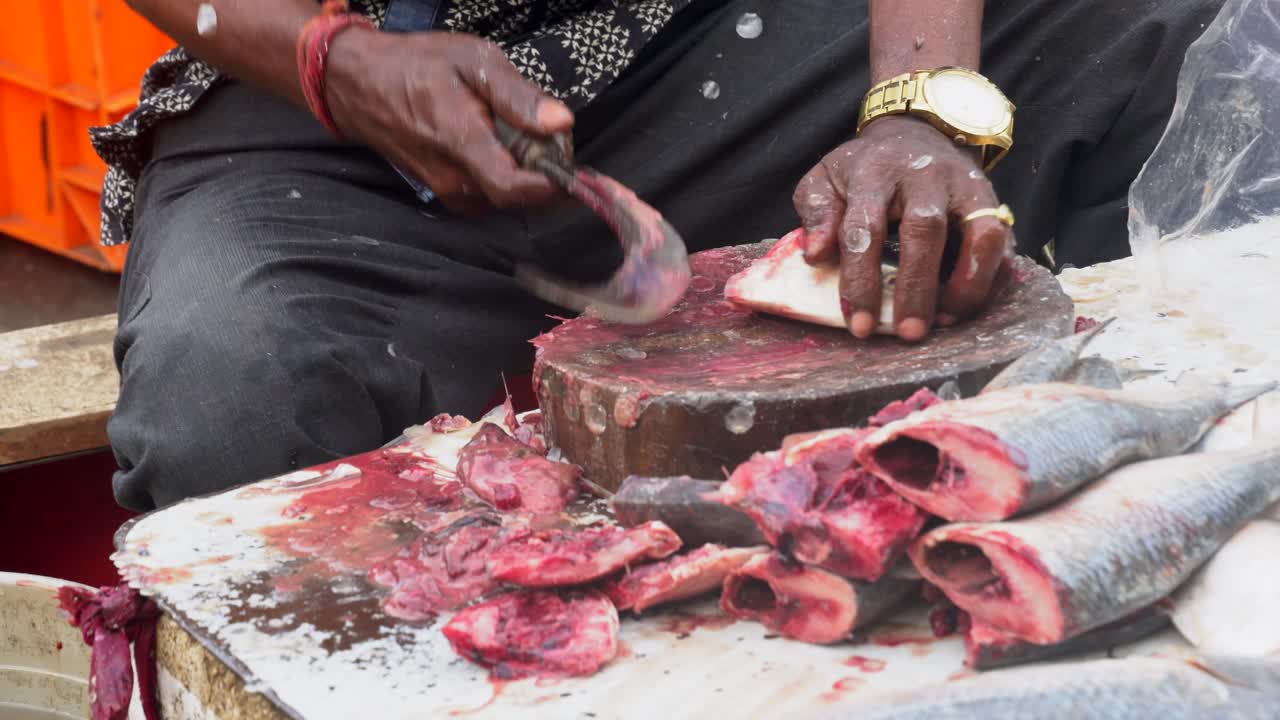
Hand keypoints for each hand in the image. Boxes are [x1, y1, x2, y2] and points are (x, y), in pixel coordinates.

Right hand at [325, 29, 573, 213]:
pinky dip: (509, 181)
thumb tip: (562, 122)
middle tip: (554, 143)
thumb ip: (518, 96)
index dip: (553, 187)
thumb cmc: (418, 66)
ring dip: (528, 180)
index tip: (577, 171)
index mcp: (461, 143)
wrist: (359, 84)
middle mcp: (453, 179)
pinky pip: (491, 199)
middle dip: (547, 178)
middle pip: (519, 199)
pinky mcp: (446, 195)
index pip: (515, 189)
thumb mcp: (473, 62)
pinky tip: (507, 151)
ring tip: (527, 141)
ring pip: (507, 202)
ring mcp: (447, 192)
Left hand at [793, 116, 1013, 341]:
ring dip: (968, 284)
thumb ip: (816, 214)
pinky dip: (991, 279)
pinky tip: (967, 306)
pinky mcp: (993, 203)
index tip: (858, 323)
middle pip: (925, 229)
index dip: (861, 278)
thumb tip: (815, 256)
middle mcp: (926, 177)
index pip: (865, 226)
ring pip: (981, 233)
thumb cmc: (865, 170)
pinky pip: (1004, 243)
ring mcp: (967, 187)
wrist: (917, 136)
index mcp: (876, 173)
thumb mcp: (826, 180)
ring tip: (946, 320)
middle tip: (909, 332)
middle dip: (917, 286)